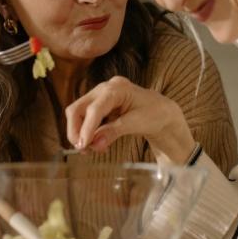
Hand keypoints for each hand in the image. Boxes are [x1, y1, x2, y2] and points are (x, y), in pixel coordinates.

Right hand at [65, 76, 194, 163]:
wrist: (161, 111)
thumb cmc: (154, 113)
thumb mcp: (137, 123)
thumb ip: (114, 132)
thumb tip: (94, 144)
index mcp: (117, 88)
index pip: (95, 108)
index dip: (86, 128)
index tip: (83, 146)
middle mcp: (104, 89)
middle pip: (77, 108)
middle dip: (75, 130)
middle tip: (82, 150)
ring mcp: (99, 95)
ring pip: (77, 114)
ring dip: (80, 133)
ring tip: (91, 150)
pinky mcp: (98, 105)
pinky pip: (84, 118)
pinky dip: (87, 132)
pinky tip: (96, 143)